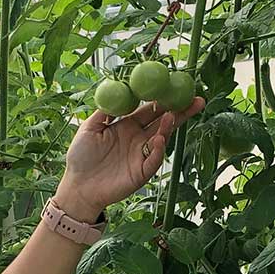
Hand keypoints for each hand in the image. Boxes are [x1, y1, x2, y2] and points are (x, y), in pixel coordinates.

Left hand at [57, 96, 206, 218]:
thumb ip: (105, 110)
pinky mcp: (141, 173)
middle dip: (180, 111)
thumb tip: (118, 89)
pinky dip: (158, 151)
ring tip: (173, 115)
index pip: (149, 110)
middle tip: (196, 100)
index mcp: (127, 125)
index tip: (175, 87)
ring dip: (168, 127)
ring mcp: (141, 156)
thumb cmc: (81, 157)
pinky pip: (153, 161)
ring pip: (161, 139)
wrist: (77, 186)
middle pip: (163, 122)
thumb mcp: (90, 127)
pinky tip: (160, 139)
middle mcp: (138, 139)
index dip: (162, 99)